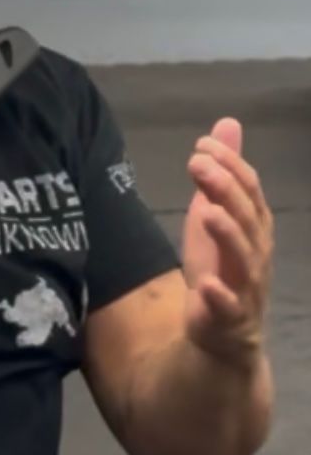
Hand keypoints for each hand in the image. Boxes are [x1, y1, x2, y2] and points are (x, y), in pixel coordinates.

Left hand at [181, 118, 273, 367]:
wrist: (222, 330)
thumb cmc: (221, 263)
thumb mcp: (216, 210)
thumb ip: (223, 172)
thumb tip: (227, 124)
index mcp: (254, 227)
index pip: (250, 191)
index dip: (231, 167)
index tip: (203, 144)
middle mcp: (256, 254)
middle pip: (247, 219)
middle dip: (226, 190)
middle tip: (198, 164)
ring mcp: (246, 287)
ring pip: (245, 260)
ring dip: (228, 235)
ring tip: (207, 212)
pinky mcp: (230, 317)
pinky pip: (229, 308)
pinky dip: (220, 297)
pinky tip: (207, 285)